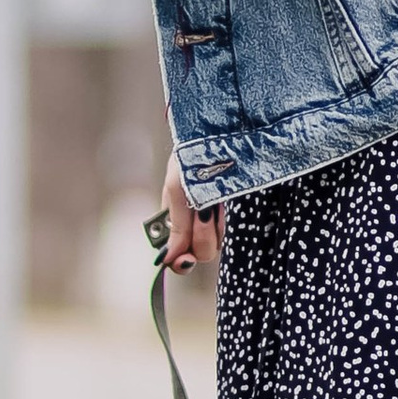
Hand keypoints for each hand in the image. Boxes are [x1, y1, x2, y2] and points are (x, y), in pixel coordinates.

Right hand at [161, 149, 222, 278]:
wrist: (219, 138)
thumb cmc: (191, 156)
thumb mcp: (176, 188)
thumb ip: (175, 225)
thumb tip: (166, 257)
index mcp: (174, 217)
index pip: (176, 254)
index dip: (180, 260)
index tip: (184, 259)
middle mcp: (193, 222)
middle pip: (200, 252)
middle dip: (201, 235)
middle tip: (203, 213)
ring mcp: (214, 220)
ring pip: (216, 244)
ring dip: (215, 226)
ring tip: (214, 203)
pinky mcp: (232, 215)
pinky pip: (228, 232)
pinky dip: (224, 221)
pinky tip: (222, 205)